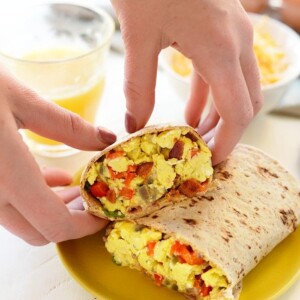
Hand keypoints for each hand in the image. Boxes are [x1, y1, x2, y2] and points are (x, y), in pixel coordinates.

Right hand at [0, 67, 114, 244]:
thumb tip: (105, 138)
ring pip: (21, 220)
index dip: (85, 226)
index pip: (55, 225)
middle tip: (90, 193)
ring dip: (52, 208)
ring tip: (73, 183)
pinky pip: (3, 204)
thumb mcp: (21, 100)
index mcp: (5, 177)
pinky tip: (44, 177)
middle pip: (39, 230)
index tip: (103, 212)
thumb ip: (68, 125)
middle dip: (71, 217)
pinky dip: (30, 198)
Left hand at [111, 0, 262, 164]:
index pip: (238, 113)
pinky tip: (191, 111)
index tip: (211, 162)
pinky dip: (210, 96)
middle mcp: (237, 44)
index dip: (228, 143)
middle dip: (227, 133)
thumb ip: (138, 86)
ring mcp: (233, 35)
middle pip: (246, 103)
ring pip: (237, 89)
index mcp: (221, 49)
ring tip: (193, 137)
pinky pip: (223, 73)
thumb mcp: (139, 37)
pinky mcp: (222, 30)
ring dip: (218, 116)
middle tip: (201, 152)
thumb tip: (134, 125)